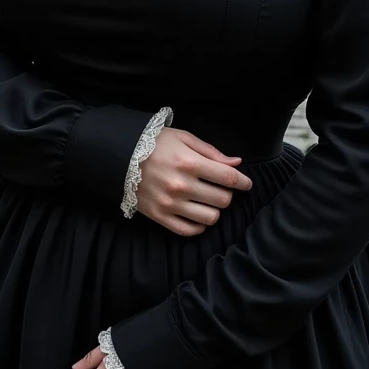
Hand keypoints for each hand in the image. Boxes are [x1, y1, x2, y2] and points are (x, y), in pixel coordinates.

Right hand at [136, 127, 252, 235]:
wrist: (121, 156)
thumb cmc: (155, 143)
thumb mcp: (183, 138)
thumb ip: (211, 152)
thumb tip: (236, 164)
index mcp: (190, 162)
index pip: (228, 178)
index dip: (242, 182)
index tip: (247, 184)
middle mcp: (182, 186)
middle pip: (222, 199)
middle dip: (227, 194)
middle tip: (221, 188)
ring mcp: (170, 204)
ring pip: (209, 218)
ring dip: (214, 210)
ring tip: (208, 200)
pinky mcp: (160, 217)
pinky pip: (189, 230)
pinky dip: (199, 225)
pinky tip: (198, 214)